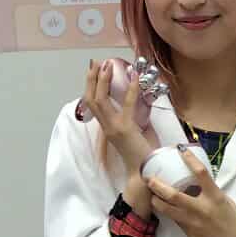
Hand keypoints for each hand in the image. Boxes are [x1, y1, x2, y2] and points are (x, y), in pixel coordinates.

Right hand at [79, 58, 157, 174]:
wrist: (144, 174)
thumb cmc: (142, 156)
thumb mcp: (135, 134)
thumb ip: (133, 119)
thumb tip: (140, 102)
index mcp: (107, 128)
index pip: (93, 104)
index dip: (91, 86)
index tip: (94, 71)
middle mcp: (107, 127)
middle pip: (91, 99)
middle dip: (92, 79)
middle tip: (96, 63)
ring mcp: (114, 128)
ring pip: (100, 101)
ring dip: (102, 81)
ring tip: (106, 65)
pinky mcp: (125, 129)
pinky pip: (126, 105)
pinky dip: (131, 89)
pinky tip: (134, 76)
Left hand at [148, 149, 235, 236]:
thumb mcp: (225, 202)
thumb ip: (209, 193)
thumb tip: (193, 184)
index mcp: (216, 197)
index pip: (201, 173)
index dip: (189, 159)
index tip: (180, 149)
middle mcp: (202, 209)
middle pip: (172, 195)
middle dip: (157, 185)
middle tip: (150, 178)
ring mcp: (193, 223)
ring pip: (167, 210)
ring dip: (156, 200)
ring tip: (152, 194)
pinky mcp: (189, 234)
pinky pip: (175, 220)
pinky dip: (168, 212)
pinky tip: (165, 208)